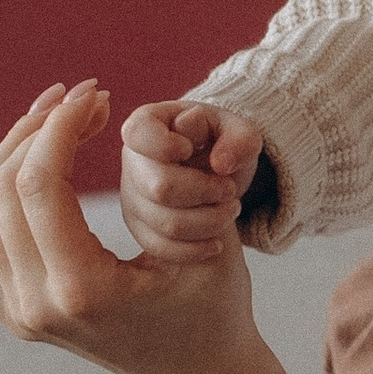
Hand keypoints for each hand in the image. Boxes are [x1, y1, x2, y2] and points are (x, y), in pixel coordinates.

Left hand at [0, 83, 310, 373]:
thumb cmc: (217, 307)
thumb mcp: (209, 242)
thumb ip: (167, 184)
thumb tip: (118, 119)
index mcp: (82, 290)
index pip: (41, 185)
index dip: (60, 126)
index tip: (94, 95)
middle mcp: (35, 305)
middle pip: (6, 188)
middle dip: (42, 128)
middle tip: (85, 97)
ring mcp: (18, 312)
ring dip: (12, 150)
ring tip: (53, 114)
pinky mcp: (13, 313)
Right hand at [119, 95, 269, 263]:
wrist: (217, 171)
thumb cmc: (223, 143)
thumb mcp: (240, 131)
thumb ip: (239, 139)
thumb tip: (221, 164)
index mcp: (147, 124)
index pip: (139, 134)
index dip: (168, 146)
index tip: (193, 150)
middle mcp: (132, 160)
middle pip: (160, 188)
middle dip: (206, 193)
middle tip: (230, 189)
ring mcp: (132, 197)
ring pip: (167, 224)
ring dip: (210, 222)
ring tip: (230, 210)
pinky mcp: (140, 228)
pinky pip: (161, 248)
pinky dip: (195, 250)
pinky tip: (216, 242)